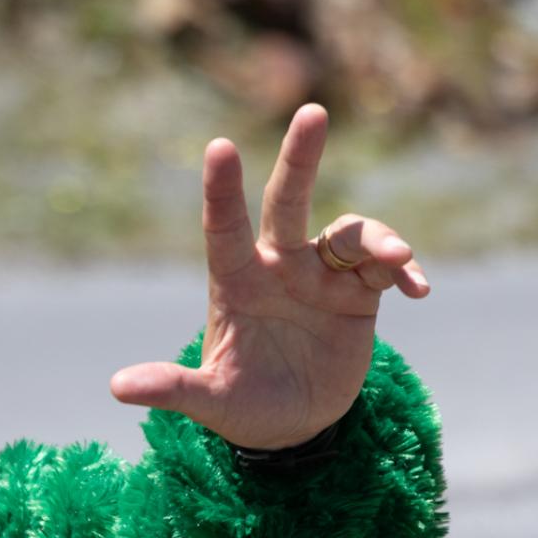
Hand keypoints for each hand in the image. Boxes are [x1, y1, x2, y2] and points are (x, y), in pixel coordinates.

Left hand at [109, 105, 428, 450]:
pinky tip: (420, 290)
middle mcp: (279, 266)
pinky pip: (385, 268)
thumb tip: (117, 388)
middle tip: (312, 112)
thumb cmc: (241, 406)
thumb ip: (172, 388)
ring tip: (399, 259)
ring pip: (349, 234)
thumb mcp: (209, 401)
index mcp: (236, 281)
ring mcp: (321, 276)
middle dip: (300, 158)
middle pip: (290, 201)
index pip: (224, 227)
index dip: (222, 190)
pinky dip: (404, 272)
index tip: (219, 145)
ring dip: (377, 240)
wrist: (293, 425)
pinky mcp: (360, 295)